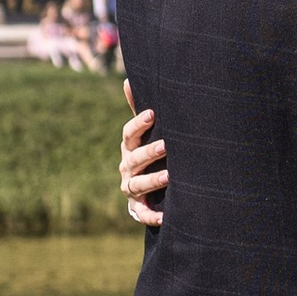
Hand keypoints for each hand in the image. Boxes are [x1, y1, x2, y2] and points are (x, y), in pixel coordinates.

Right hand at [120, 106, 168, 227]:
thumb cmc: (146, 154)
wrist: (143, 191)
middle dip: (150, 152)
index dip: (138, 124)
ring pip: (138, 184)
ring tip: (170, 176)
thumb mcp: (141, 134)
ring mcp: (131, 188)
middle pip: (135, 159)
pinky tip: (165, 215)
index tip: (152, 114)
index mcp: (129, 148)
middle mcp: (126, 167)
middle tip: (167, 146)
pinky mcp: (137, 207)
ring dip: (153, 180)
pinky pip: (142, 213)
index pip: (128, 135)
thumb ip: (137, 110)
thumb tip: (127, 80)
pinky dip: (152, 216)